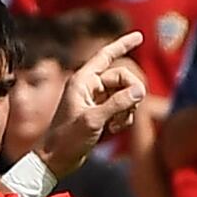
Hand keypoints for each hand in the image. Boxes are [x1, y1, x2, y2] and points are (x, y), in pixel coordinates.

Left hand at [44, 29, 146, 174]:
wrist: (56, 160)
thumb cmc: (67, 140)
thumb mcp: (93, 120)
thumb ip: (118, 103)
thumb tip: (140, 90)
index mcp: (82, 81)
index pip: (106, 55)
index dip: (123, 44)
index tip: (139, 36)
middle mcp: (89, 86)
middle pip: (122, 78)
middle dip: (131, 93)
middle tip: (129, 110)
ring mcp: (95, 99)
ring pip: (124, 94)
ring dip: (127, 109)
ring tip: (116, 125)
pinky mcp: (99, 112)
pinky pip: (121, 107)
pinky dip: (124, 117)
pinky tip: (114, 129)